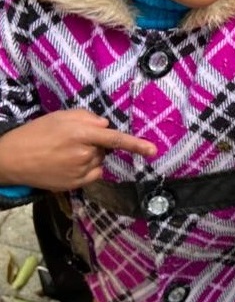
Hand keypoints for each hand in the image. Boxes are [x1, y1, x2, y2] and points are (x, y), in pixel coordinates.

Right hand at [0, 109, 156, 189]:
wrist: (11, 158)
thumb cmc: (37, 133)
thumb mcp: (61, 116)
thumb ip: (87, 118)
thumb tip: (105, 126)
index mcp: (81, 133)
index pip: (115, 139)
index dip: (136, 144)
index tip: (153, 150)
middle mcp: (84, 154)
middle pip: (105, 148)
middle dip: (96, 143)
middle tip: (72, 140)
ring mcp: (79, 171)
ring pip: (99, 161)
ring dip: (90, 156)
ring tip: (65, 153)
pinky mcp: (75, 185)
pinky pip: (93, 174)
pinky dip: (88, 168)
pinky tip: (68, 164)